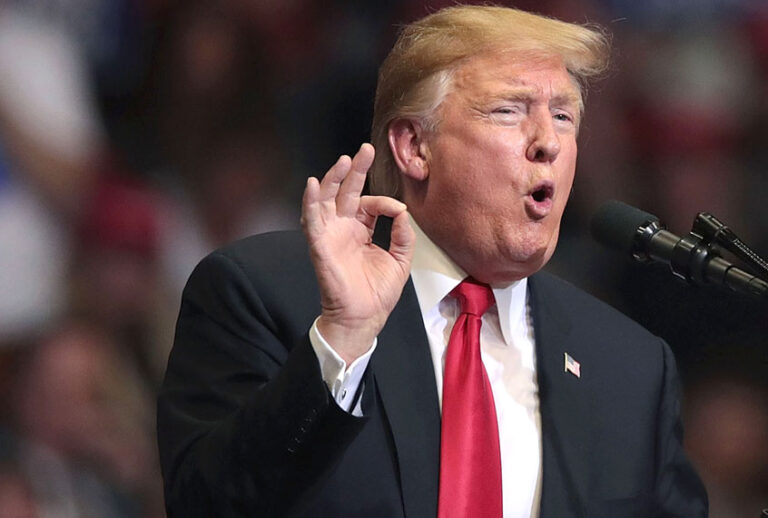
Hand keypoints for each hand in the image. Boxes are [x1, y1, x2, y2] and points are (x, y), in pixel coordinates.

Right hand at [301, 143, 413, 363]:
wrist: (364, 317)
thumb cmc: (378, 293)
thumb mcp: (400, 260)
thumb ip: (403, 235)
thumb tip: (402, 211)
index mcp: (361, 230)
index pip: (369, 204)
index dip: (384, 202)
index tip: (398, 210)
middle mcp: (343, 229)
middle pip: (346, 192)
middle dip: (354, 170)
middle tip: (365, 150)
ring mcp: (330, 235)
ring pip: (327, 200)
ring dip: (333, 179)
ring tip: (343, 161)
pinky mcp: (320, 246)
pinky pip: (312, 221)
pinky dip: (311, 202)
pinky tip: (314, 185)